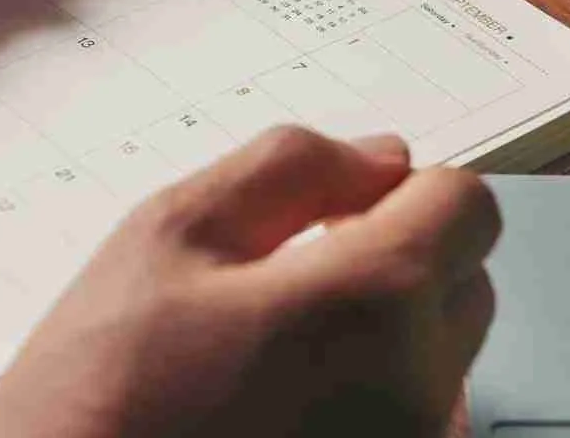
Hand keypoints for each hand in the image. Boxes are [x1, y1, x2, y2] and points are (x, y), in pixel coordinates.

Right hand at [0, 126, 500, 437]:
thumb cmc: (101, 395)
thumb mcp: (171, 234)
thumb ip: (289, 168)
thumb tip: (380, 158)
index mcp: (373, 305)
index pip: (468, 206)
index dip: (403, 188)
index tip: (342, 205)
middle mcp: (419, 395)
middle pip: (464, 280)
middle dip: (395, 253)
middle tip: (288, 272)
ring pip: (439, 354)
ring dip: (380, 328)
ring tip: (271, 349)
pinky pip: (412, 420)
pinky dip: (367, 393)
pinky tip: (280, 403)